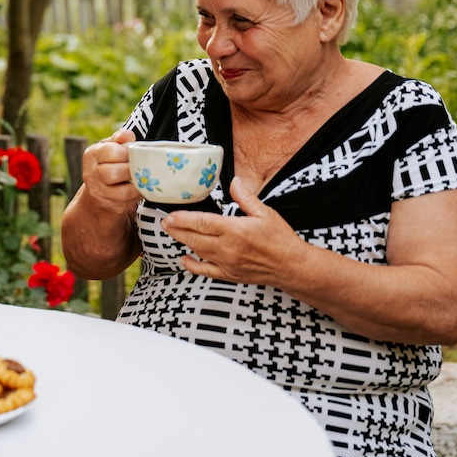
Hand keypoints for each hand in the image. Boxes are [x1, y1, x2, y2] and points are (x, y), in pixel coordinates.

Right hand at [81, 128, 140, 213]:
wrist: (99, 190)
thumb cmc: (109, 162)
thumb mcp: (111, 146)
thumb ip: (119, 139)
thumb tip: (129, 135)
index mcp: (92, 154)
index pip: (110, 151)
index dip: (126, 152)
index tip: (134, 153)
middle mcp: (91, 173)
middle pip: (112, 173)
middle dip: (130, 169)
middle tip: (140, 165)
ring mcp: (99, 191)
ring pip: (121, 190)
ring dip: (136, 182)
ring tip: (142, 175)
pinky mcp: (110, 203)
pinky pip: (127, 199)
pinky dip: (137, 192)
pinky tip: (142, 185)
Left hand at [160, 177, 306, 286]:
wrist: (292, 267)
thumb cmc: (281, 239)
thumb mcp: (265, 213)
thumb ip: (246, 198)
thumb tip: (234, 181)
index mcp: (235, 230)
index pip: (202, 223)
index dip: (184, 219)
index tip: (171, 216)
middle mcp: (228, 248)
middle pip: (195, 238)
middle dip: (177, 230)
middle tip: (164, 223)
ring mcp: (227, 263)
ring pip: (198, 252)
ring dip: (183, 242)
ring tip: (171, 233)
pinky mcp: (229, 275)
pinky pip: (206, 271)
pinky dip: (192, 266)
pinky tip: (184, 258)